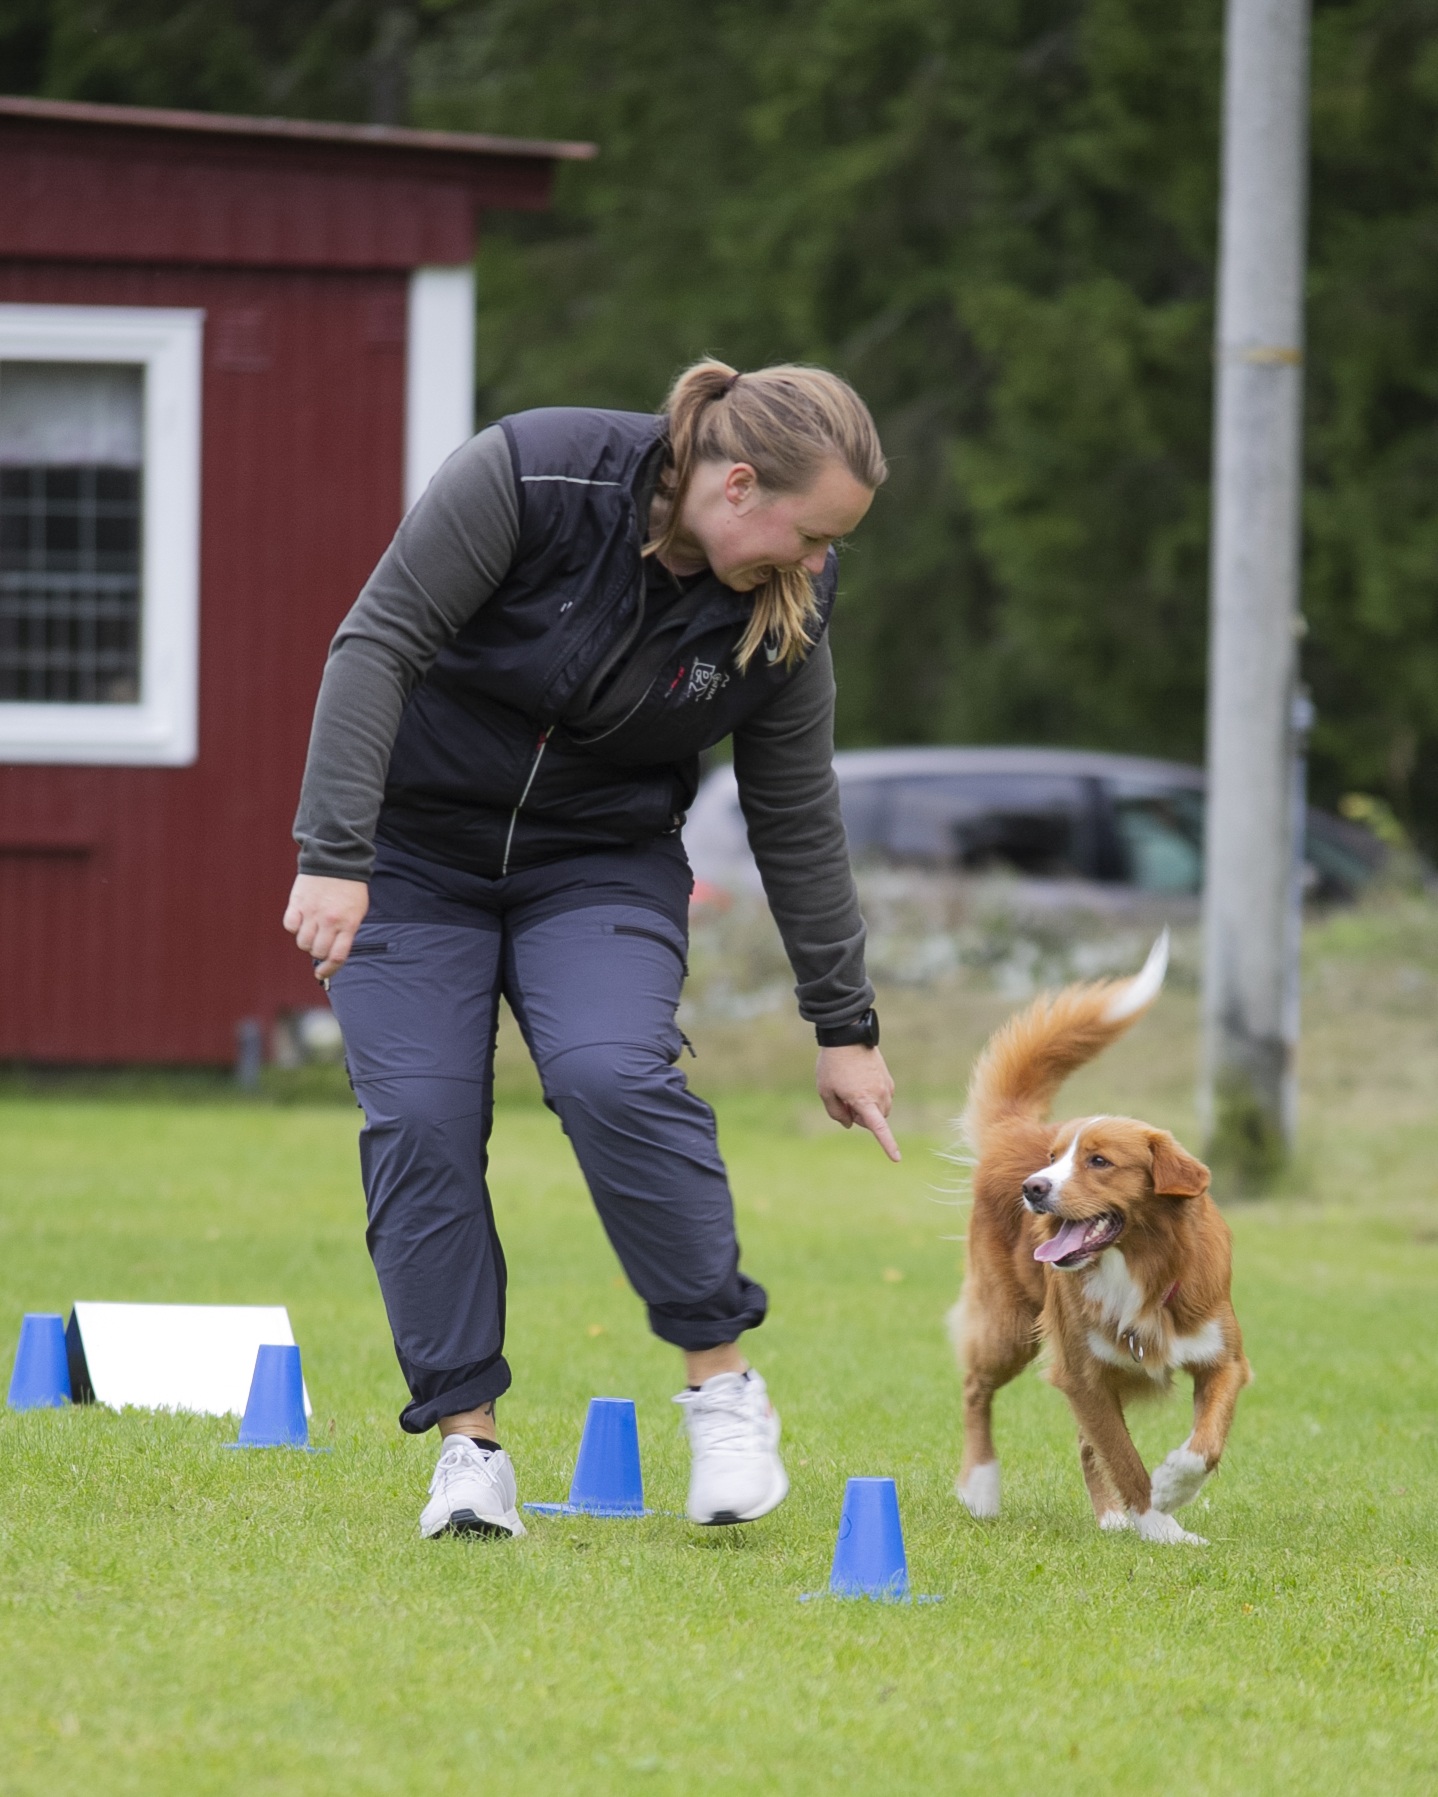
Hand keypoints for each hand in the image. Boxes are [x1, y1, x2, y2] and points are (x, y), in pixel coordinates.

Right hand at [283, 874, 368, 980]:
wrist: (337, 860)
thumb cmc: (349, 888)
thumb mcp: (357, 912)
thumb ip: (347, 933)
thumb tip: (332, 955)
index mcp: (348, 924)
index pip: (337, 957)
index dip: (329, 970)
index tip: (322, 974)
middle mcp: (330, 921)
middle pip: (317, 952)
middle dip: (317, 952)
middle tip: (319, 942)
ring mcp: (312, 913)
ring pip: (302, 943)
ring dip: (306, 941)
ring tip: (311, 929)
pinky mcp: (297, 903)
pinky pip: (290, 926)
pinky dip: (294, 927)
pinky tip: (301, 919)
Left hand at [817, 1044, 899, 1161]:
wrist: (848, 1035)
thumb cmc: (833, 1064)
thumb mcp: (825, 1091)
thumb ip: (836, 1112)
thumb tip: (849, 1124)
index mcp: (864, 1101)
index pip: (878, 1128)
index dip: (888, 1145)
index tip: (896, 1158)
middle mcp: (880, 1095)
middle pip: (872, 1121)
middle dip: (859, 1117)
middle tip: (843, 1099)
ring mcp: (886, 1086)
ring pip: (879, 1109)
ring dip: (867, 1107)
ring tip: (849, 1088)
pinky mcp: (887, 1078)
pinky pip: (882, 1097)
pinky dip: (872, 1096)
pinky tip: (858, 1081)